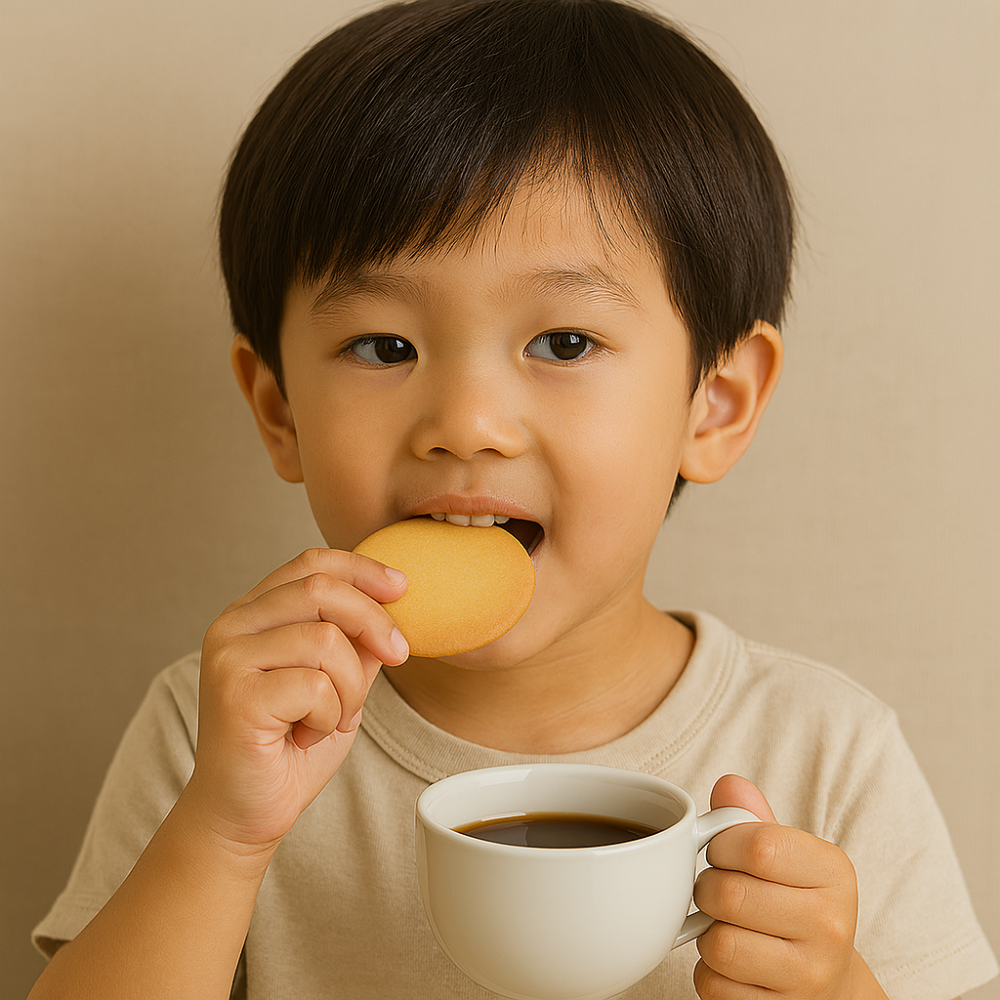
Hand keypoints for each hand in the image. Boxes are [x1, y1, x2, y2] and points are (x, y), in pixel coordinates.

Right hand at [184, 548, 408, 856]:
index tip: (402, 588)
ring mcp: (228, 657)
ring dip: (351, 687)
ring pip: (327, 640)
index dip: (363, 569)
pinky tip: (308, 735)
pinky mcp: (235, 694)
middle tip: (398, 657)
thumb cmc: (290, 746)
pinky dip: (330, 715)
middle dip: (374, 623)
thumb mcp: (337, 681)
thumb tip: (394, 601)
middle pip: (322, 590)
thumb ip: (355, 641)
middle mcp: (233, 625)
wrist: (245, 813)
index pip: (312, 563)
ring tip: (333, 717)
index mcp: (253, 612)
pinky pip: (315, 685)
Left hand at [692, 775, 886, 999]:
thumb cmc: (793, 902)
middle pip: (730, 895)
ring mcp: (810, 976)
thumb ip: (753, 818)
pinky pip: (715, 986)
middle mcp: (831, 925)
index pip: (759, 844)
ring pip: (718, 944)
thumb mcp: (785, 854)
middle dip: (707, 889)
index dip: (723, 845)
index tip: (723, 852)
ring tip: (726, 926)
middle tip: (718, 891)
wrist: (827, 980)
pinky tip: (733, 965)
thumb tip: (728, 786)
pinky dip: (709, 973)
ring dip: (705, 934)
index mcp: (834, 872)